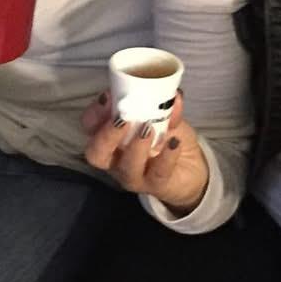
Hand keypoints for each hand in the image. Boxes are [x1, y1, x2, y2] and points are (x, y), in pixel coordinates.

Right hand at [80, 90, 209, 214]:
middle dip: (105, 135)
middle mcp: (116, 159)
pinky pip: (157, 174)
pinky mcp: (155, 185)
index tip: (108, 97)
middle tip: (121, 120)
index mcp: (112, 138)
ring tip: (149, 129)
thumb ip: (164, 107)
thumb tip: (173, 96)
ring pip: (126, 167)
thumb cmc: (167, 138)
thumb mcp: (164, 117)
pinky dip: (166, 156)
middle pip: (96, 154)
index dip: (95, 113)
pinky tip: (174, 142)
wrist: (190, 169)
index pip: (90, 126)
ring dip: (136, 146)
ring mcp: (134, 175)